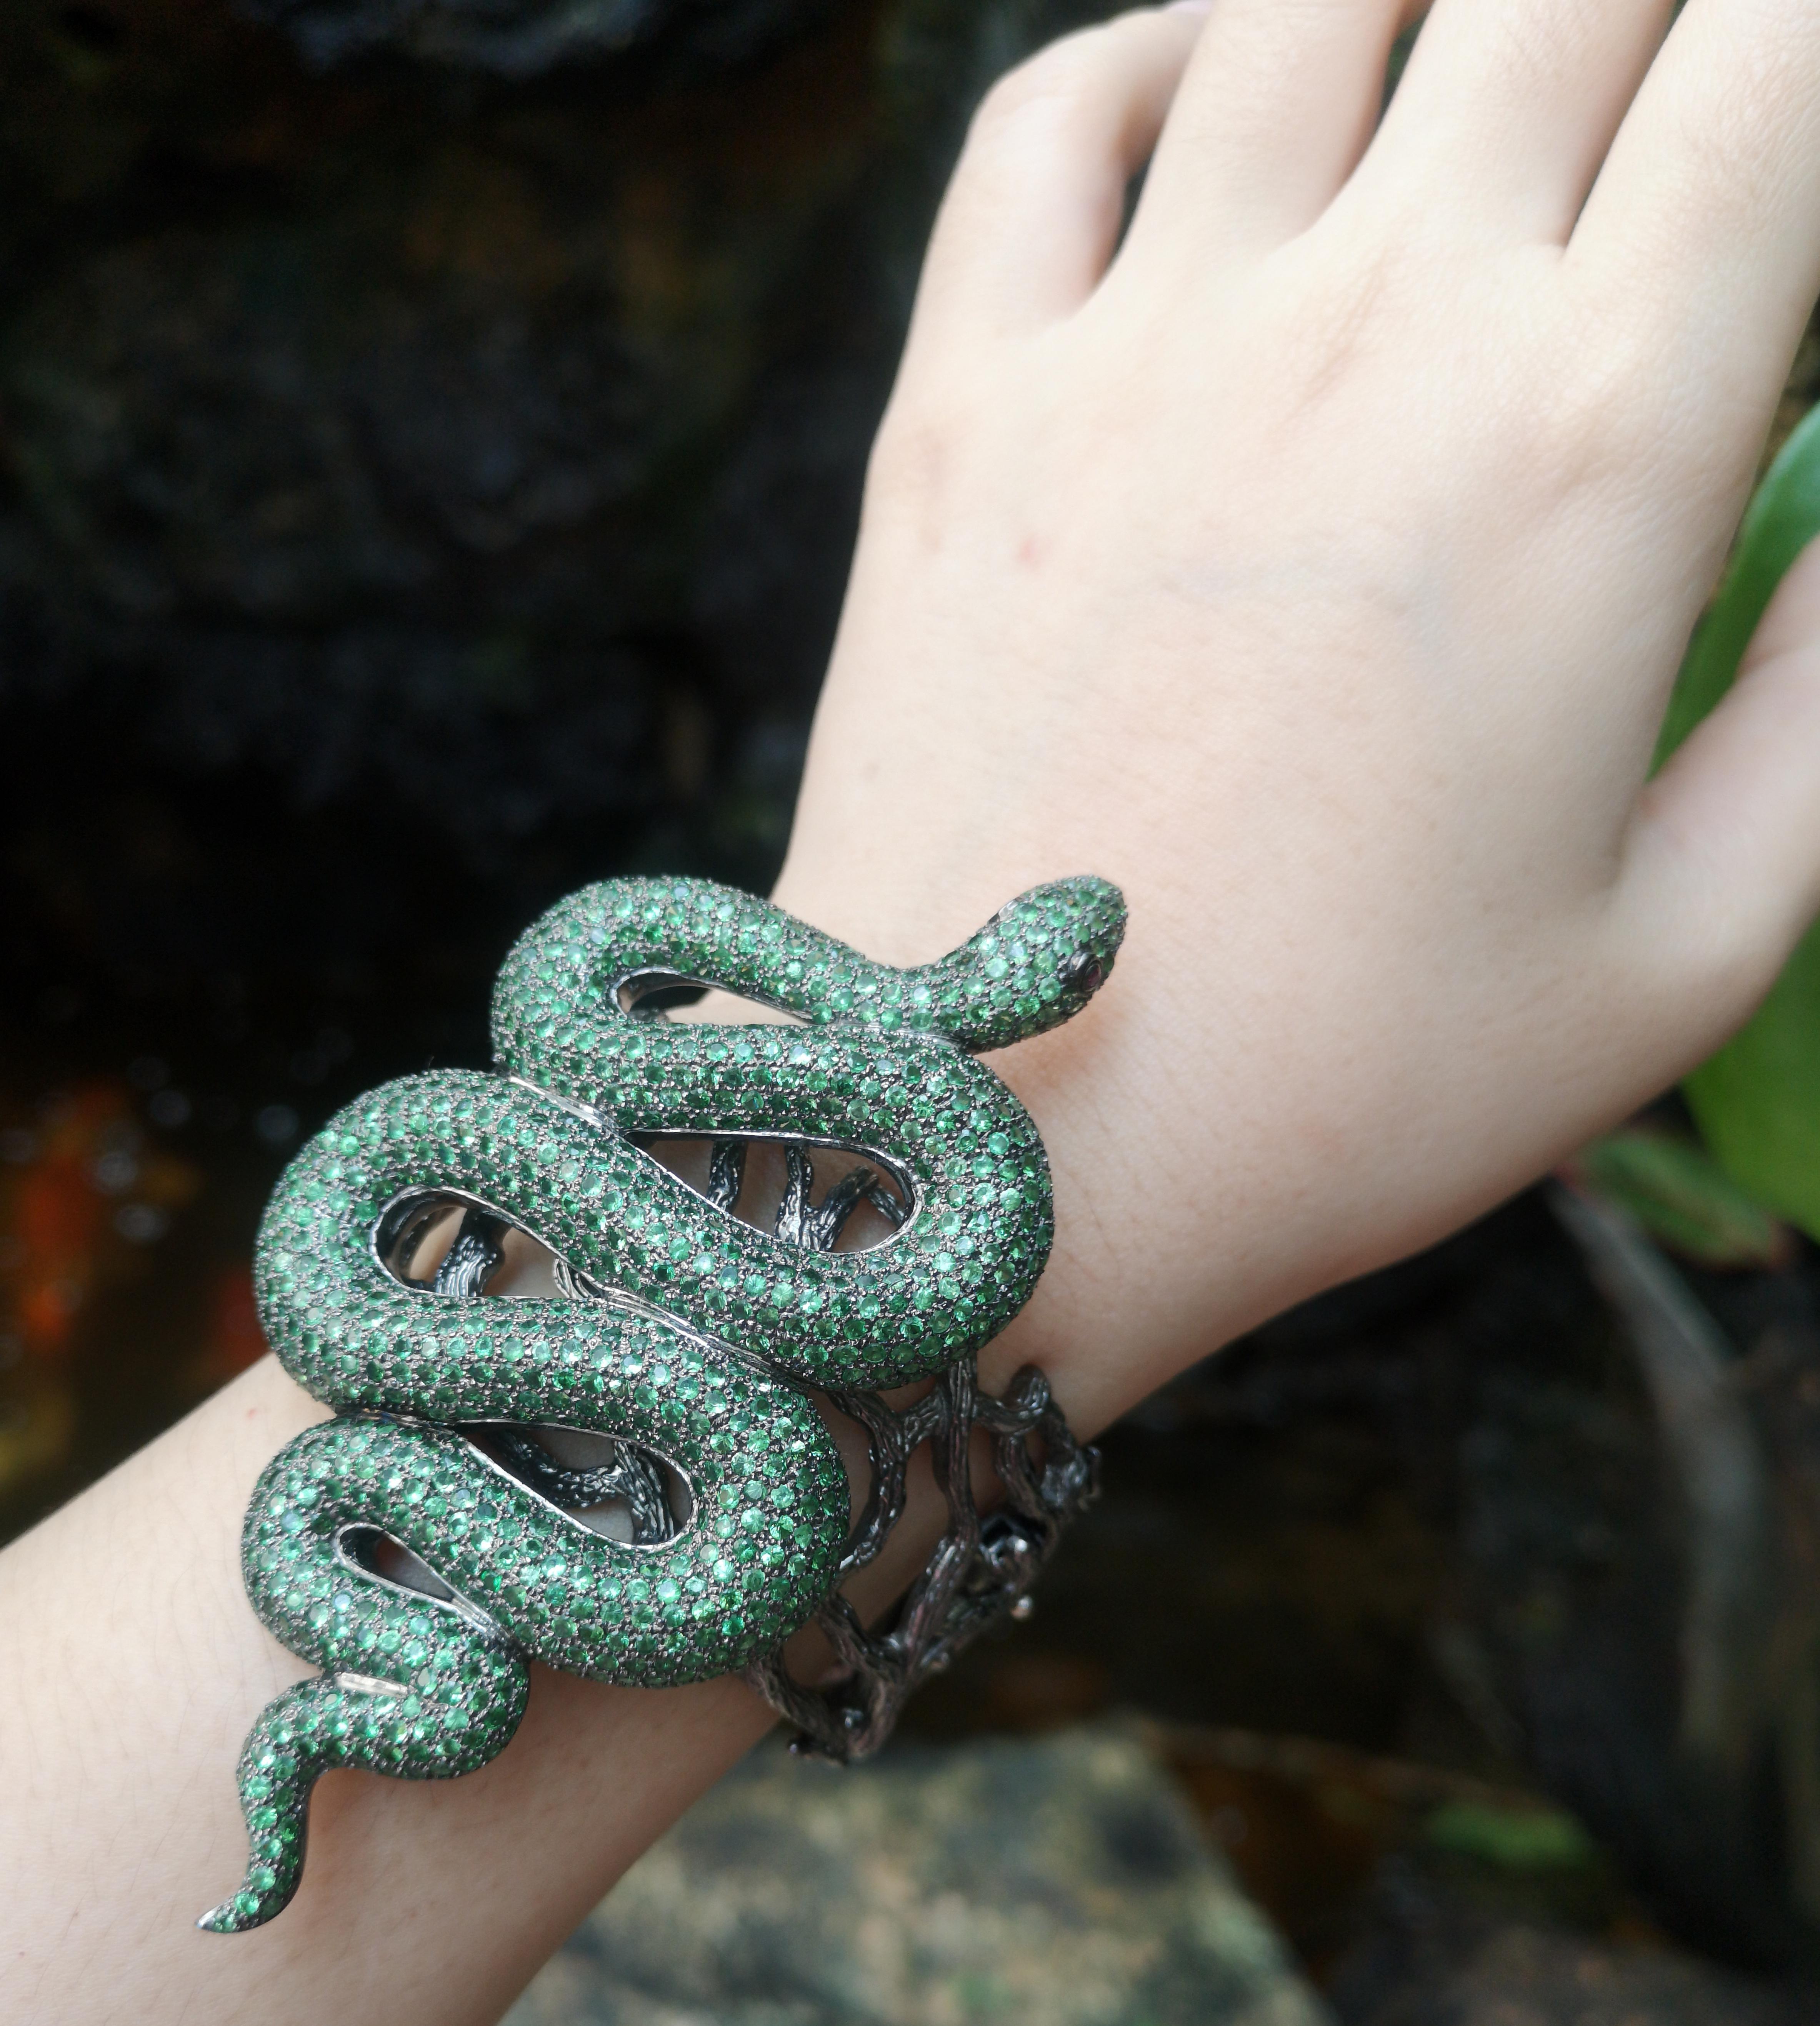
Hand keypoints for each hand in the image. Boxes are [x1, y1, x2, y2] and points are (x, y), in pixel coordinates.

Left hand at [775, 0, 1819, 1423]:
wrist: (992, 1159)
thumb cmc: (1342, 1090)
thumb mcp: (1678, 955)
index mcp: (1592, 444)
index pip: (1773, 71)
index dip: (1806, 62)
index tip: (1786, 156)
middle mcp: (1371, 328)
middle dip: (1656, 21)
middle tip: (1658, 136)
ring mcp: (1140, 347)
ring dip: (1432, 1)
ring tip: (1475, 79)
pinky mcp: (961, 403)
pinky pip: (1055, 115)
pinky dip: (1159, 49)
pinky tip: (1228, 94)